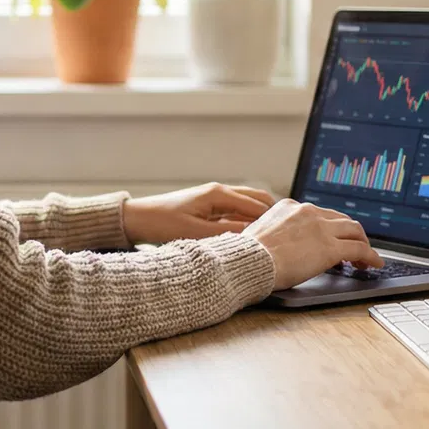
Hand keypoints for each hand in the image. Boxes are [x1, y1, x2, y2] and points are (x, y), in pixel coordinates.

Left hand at [122, 183, 274, 244]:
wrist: (139, 218)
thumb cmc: (163, 223)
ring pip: (248, 205)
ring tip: (273, 236)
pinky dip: (247, 221)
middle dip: (273, 215)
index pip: (258, 205)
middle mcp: (220, 192)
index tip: (289, 235)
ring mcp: (215, 198)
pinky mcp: (209, 207)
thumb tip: (254, 236)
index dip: (274, 220)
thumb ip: (227, 234)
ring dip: (261, 218)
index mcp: (219, 194)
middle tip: (288, 233)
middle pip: (258, 199)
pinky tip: (252, 236)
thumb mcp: (197, 233)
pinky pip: (236, 212)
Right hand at [242, 200, 381, 289]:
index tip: (332, 237)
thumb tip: (278, 246)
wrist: (250, 260)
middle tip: (354, 247)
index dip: (330, 227)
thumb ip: (275, 233)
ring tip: (365, 258)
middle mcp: (308, 212)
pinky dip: (371, 256)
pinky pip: (359, 249)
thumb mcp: (260, 233)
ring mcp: (321, 228)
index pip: (319, 214)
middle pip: (340, 219)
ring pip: (354, 230)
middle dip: (350, 233)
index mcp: (290, 207)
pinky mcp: (330, 247)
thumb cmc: (248, 254)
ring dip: (362, 243)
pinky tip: (373, 264)